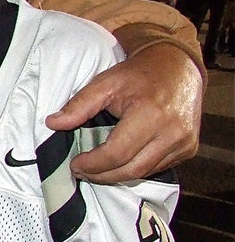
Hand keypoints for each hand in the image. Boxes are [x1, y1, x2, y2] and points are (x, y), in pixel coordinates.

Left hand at [44, 43, 202, 182]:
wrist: (177, 67)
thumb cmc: (138, 74)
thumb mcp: (105, 83)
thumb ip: (79, 105)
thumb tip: (52, 123)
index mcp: (152, 114)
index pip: (117, 153)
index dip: (92, 164)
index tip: (75, 163)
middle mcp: (173, 132)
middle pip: (131, 170)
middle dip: (101, 175)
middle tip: (81, 171)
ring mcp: (184, 142)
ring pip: (144, 173)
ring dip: (117, 175)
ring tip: (96, 168)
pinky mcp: (189, 148)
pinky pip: (157, 167)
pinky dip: (135, 168)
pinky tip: (119, 162)